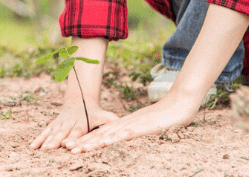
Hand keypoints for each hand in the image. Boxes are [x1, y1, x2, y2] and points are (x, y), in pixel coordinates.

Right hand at [30, 100, 117, 150]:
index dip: (73, 138)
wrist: (80, 100)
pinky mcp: (53, 125)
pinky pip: (45, 132)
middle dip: (57, 141)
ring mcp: (60, 123)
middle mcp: (70, 122)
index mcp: (82, 122)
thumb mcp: (106, 116)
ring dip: (47, 141)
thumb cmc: (96, 114)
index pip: (77, 131)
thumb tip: (125, 133)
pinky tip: (31, 147)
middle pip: (63, 133)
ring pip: (53, 133)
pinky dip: (38, 139)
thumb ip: (112, 123)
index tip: (67, 144)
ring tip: (42, 150)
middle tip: (51, 149)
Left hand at [65, 92, 200, 153]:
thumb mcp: (149, 127)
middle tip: (66, 148)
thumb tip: (127, 137)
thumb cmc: (169, 115)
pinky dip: (114, 138)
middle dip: (83, 142)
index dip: (87, 140)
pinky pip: (126, 133)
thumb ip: (138, 131)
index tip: (73, 147)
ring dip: (92, 142)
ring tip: (77, 148)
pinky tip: (103, 142)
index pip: (103, 134)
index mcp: (126, 125)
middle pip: (101, 134)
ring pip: (108, 135)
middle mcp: (126, 124)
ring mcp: (134, 124)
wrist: (182, 101)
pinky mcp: (143, 126)